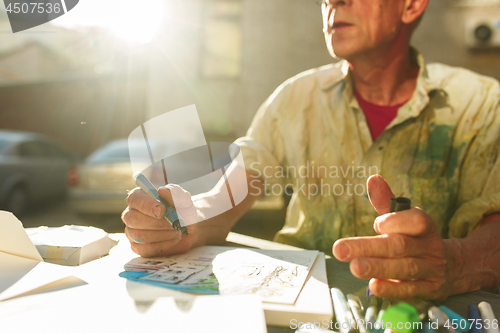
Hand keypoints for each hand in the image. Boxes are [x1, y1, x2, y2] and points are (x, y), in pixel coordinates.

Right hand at [122, 184, 199, 256]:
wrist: (189, 229)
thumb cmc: (182, 211)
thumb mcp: (184, 200)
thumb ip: (176, 193)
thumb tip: (162, 190)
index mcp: (140, 197)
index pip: (134, 199)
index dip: (146, 205)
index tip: (162, 210)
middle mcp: (132, 213)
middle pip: (133, 219)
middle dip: (156, 223)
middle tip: (174, 223)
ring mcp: (132, 231)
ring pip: (139, 235)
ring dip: (162, 234)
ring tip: (177, 231)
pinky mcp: (137, 247)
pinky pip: (144, 249)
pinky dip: (163, 245)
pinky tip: (173, 239)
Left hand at [332, 175, 453, 299]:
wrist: (451, 267)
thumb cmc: (415, 238)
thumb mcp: (404, 218)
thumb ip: (386, 201)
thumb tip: (372, 179)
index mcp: (424, 226)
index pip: (416, 220)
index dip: (396, 221)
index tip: (376, 224)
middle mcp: (428, 247)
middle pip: (400, 246)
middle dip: (368, 247)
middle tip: (339, 249)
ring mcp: (430, 269)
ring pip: (404, 268)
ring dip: (377, 268)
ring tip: (354, 267)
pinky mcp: (428, 289)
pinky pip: (410, 290)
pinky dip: (392, 289)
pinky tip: (374, 286)